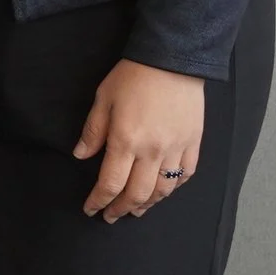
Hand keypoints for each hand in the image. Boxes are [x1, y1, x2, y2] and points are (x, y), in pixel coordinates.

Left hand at [74, 58, 204, 221]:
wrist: (172, 58)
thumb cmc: (133, 76)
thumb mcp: (103, 99)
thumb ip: (93, 131)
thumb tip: (81, 155)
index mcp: (126, 141)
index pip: (110, 183)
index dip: (99, 201)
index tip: (91, 209)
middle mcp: (152, 151)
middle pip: (137, 193)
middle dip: (121, 209)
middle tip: (111, 216)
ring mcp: (176, 149)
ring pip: (163, 190)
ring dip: (147, 204)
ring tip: (136, 210)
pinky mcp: (193, 143)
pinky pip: (185, 175)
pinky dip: (173, 189)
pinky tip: (164, 192)